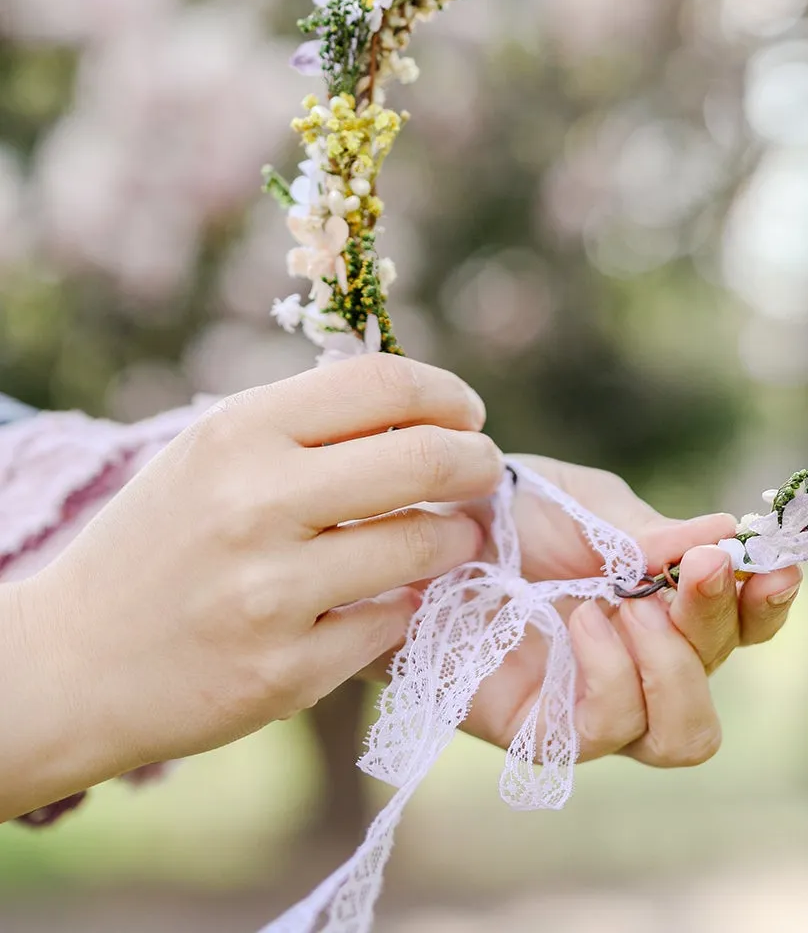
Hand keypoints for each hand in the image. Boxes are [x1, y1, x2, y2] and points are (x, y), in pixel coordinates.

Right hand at [0, 356, 503, 820]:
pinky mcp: (285, 673)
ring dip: (455, 539)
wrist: (71, 663)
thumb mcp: (216, 451)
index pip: (385, 384)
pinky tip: (387, 600)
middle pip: (423, 459)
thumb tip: (428, 406)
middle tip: (485, 470)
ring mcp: (271, 594)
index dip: (446, 395)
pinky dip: (402, 609)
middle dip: (476, 462)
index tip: (468, 413)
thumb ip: (310, 423)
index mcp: (239, 432)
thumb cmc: (164, 538)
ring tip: (451, 536)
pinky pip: (391, 626)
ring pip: (421, 546)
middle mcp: (255, 504)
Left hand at [459, 455, 800, 768]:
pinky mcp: (541, 733)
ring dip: (673, 664)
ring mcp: (593, 703)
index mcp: (662, 601)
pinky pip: (607, 732)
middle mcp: (639, 662)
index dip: (770, 605)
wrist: (420, 530)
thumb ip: (649, 534)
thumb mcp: (586, 504)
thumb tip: (726, 534)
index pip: (743, 624)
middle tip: (703, 566)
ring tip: (625, 606)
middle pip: (720, 676)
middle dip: (722, 620)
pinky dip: (612, 676)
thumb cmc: (504, 514)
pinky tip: (583, 624)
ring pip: (683, 734)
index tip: (775, 565)